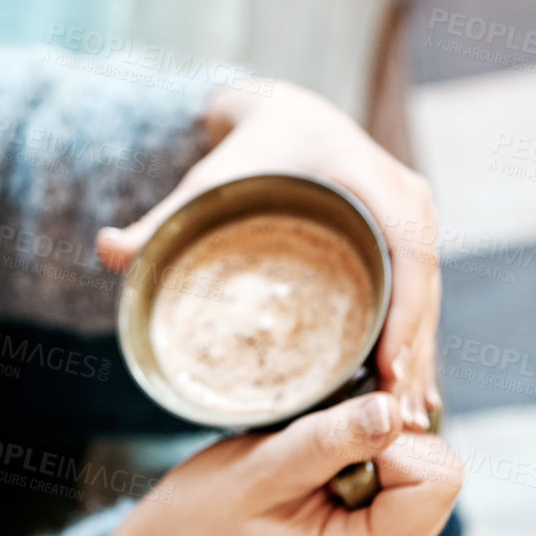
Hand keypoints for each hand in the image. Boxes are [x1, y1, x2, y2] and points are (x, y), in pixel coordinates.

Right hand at [84, 391, 463, 535]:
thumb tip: (392, 409)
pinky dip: (365, 456)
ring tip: (308, 465)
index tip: (327, 447)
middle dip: (380, 444)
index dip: (389, 443)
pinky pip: (402, 475)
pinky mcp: (378, 535)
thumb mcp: (262, 468)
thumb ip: (330, 442)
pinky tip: (317, 470)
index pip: (438, 478)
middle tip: (310, 455)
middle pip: (436, 471)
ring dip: (370, 448)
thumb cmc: (209, 511)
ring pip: (422, 468)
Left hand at [96, 82, 444, 429]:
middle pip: (424, 285)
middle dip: (415, 352)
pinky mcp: (417, 238)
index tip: (387, 368)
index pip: (405, 251)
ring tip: (405, 420)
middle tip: (396, 416)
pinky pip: (425, 294)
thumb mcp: (208, 181)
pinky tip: (410, 392)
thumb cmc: (249, 151)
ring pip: (430, 296)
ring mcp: (417, 217)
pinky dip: (418, 341)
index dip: (404, 312)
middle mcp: (405, 196)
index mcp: (366, 176)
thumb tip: (104, 250)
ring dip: (422, 356)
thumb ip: (157, 221)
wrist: (287, 116)